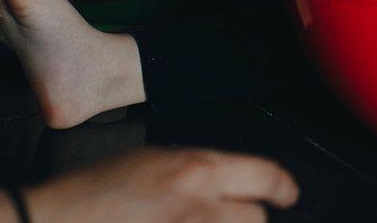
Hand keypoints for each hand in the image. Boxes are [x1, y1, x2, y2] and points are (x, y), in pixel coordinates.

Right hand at [26, 146, 296, 221]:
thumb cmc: (89, 194)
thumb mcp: (149, 160)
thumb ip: (195, 172)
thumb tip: (226, 183)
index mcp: (197, 171)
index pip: (265, 177)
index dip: (282, 187)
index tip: (287, 195)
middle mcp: (200, 210)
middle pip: (256, 221)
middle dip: (246, 219)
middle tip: (227, 217)